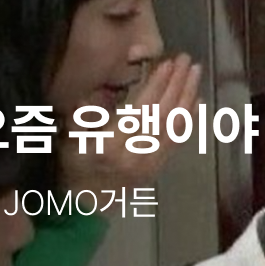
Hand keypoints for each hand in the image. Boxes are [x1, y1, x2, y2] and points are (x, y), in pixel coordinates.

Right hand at [59, 53, 201, 213]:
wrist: (85, 204)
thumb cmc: (73, 163)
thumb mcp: (69, 135)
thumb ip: (85, 114)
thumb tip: (103, 94)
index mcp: (110, 145)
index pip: (141, 110)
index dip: (156, 86)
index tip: (168, 64)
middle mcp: (134, 156)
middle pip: (163, 116)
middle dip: (178, 85)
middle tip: (187, 61)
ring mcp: (149, 164)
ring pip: (175, 127)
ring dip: (188, 98)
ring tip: (195, 73)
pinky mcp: (158, 169)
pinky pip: (178, 140)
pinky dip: (188, 118)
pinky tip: (195, 101)